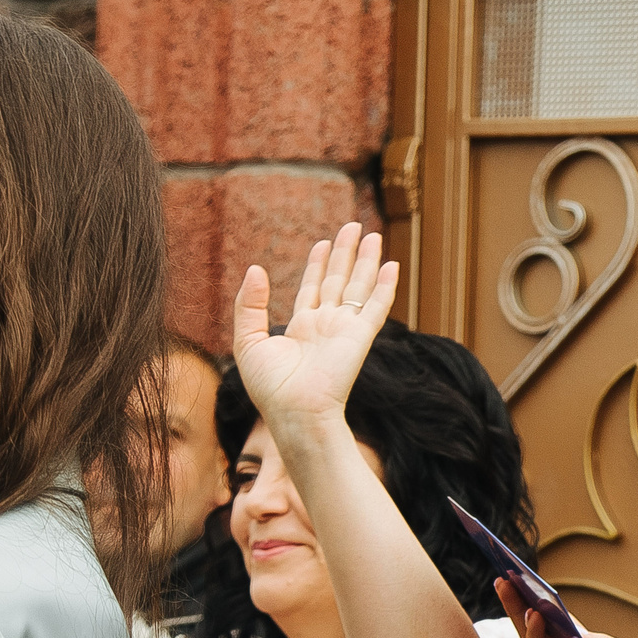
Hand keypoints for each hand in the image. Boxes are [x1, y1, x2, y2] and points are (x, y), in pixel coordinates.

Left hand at [232, 224, 396, 434]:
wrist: (295, 411)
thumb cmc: (270, 386)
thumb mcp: (247, 340)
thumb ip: (250, 304)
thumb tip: (256, 269)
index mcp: (301, 327)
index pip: (313, 287)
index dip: (318, 263)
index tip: (324, 242)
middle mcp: (326, 325)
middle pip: (338, 280)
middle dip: (345, 253)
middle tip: (353, 226)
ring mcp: (345, 329)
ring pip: (357, 286)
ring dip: (366, 261)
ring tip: (372, 235)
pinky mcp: (360, 336)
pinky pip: (376, 306)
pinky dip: (385, 286)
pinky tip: (391, 266)